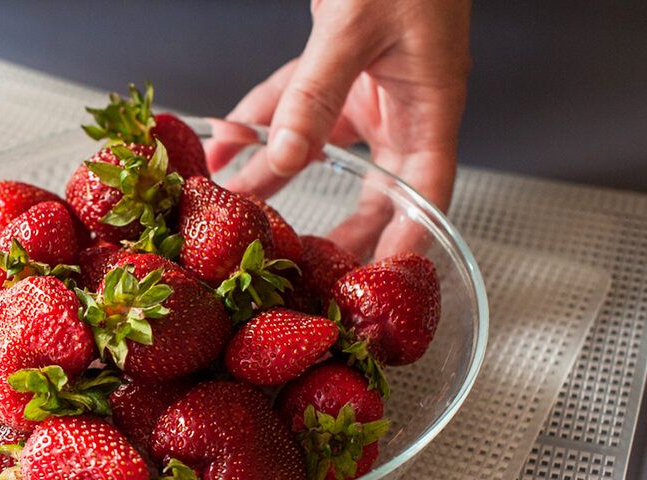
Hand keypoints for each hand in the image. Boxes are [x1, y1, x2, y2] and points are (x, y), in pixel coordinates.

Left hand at [207, 0, 470, 258]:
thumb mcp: (354, 26)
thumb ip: (315, 93)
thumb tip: (283, 156)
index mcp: (430, 101)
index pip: (428, 189)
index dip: (408, 238)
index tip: (378, 279)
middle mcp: (400, 104)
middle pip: (376, 186)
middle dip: (339, 228)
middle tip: (306, 268)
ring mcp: (366, 87)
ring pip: (320, 148)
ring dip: (278, 179)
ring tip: (239, 217)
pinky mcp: (335, 68)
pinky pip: (292, 107)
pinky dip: (258, 125)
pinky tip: (224, 146)